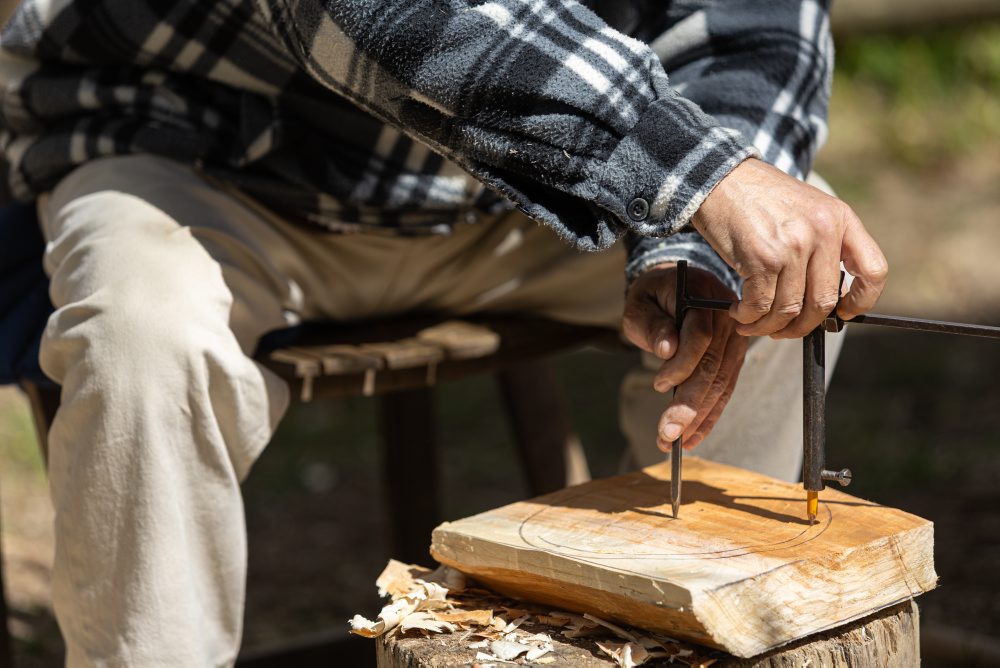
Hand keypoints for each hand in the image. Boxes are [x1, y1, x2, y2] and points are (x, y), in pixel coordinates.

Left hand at [623, 263, 747, 450]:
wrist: (676, 286)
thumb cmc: (653, 296)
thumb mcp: (641, 303)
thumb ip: (652, 324)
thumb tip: (667, 349)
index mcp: (704, 297)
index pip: (700, 336)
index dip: (681, 364)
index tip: (659, 385)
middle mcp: (729, 319)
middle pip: (713, 367)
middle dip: (689, 405)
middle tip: (667, 434)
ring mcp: (737, 340)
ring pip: (721, 385)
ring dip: (698, 418)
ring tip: (673, 441)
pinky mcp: (735, 358)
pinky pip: (725, 391)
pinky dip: (709, 416)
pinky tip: (692, 437)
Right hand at [691, 159, 887, 337]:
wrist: (719, 178)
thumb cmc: (758, 198)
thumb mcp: (806, 209)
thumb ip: (823, 245)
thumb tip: (828, 299)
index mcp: (840, 218)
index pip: (873, 270)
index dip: (861, 301)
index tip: (843, 314)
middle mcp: (821, 232)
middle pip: (824, 303)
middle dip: (801, 326)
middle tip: (781, 329)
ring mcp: (792, 246)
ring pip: (789, 309)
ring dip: (768, 326)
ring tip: (752, 323)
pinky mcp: (761, 257)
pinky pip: (760, 305)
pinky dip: (748, 316)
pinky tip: (738, 311)